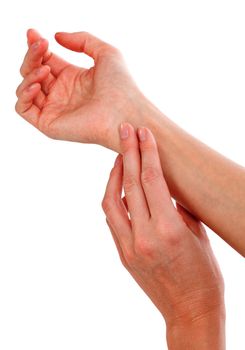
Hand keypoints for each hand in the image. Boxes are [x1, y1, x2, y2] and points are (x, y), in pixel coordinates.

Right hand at [15, 29, 143, 149]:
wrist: (125, 112)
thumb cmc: (121, 86)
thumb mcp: (106, 53)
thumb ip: (82, 40)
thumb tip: (56, 37)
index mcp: (72, 79)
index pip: (45, 61)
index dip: (37, 47)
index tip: (34, 34)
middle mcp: (61, 94)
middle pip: (33, 71)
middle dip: (32, 56)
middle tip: (40, 44)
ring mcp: (54, 110)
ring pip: (25, 88)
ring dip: (29, 73)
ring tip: (45, 69)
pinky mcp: (49, 125)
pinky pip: (24, 109)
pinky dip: (24, 94)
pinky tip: (36, 84)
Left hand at [102, 123, 224, 347]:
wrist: (190, 310)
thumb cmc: (204, 274)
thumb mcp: (197, 235)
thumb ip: (178, 208)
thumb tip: (163, 186)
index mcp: (169, 229)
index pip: (152, 180)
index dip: (147, 152)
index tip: (143, 133)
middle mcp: (144, 237)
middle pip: (129, 184)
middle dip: (127, 152)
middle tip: (125, 130)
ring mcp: (130, 247)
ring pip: (111, 201)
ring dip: (114, 175)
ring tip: (120, 157)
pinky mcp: (123, 254)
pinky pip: (113, 219)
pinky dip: (115, 198)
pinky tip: (121, 187)